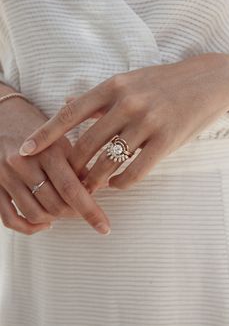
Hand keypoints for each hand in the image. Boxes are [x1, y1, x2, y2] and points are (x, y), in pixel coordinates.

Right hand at [0, 90, 109, 234]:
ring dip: (54, 219)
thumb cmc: (39, 129)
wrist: (4, 116)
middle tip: (82, 210)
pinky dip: (29, 227)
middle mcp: (24, 164)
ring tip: (64, 211)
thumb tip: (98, 190)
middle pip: (54, 205)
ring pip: (35, 214)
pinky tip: (43, 222)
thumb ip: (79, 166)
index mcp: (47, 150)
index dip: (90, 211)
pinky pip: (10, 218)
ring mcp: (5, 176)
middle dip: (74, 213)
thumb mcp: (62, 140)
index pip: (71, 189)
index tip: (104, 227)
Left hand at [19, 53, 228, 192]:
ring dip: (94, 180)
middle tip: (66, 181)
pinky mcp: (167, 140)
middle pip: (87, 144)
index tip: (26, 150)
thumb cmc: (162, 83)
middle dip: (72, 168)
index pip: (70, 113)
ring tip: (88, 188)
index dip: (45, 133)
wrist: (206, 80)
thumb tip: (67, 103)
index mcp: (113, 86)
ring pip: (109, 161)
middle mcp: (128, 102)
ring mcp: (148, 121)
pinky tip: (117, 183)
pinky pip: (135, 171)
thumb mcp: (128, 81)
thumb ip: (97, 97)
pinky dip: (121, 183)